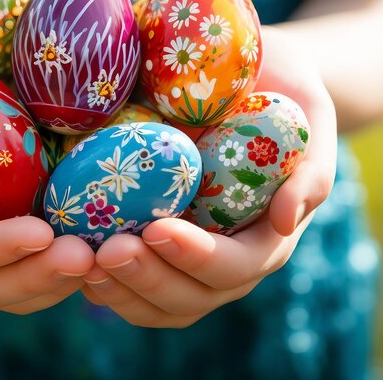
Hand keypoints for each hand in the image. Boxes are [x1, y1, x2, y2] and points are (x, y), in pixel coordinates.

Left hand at [81, 25, 336, 326]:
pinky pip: (131, 281)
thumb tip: (286, 220)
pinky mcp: (156, 242)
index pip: (236, 265)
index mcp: (264, 234)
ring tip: (80, 261)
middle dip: (148, 279)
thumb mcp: (308, 115)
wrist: (253, 81)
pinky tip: (73, 255)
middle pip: (191, 296)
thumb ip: (309, 169)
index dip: (197, 258)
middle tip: (107, 252)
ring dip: (118, 290)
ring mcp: (188, 254)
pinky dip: (103, 279)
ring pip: (157, 301)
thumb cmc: (282, 93)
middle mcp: (225, 255)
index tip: (156, 228)